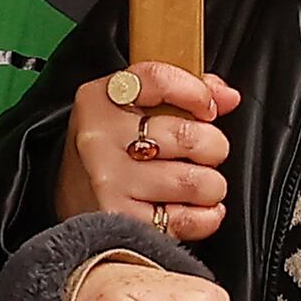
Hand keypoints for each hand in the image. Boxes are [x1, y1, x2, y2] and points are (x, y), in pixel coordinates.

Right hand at [58, 60, 240, 240]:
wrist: (72, 204)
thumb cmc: (111, 152)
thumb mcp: (131, 108)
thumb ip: (181, 91)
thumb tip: (228, 97)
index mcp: (100, 101)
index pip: (159, 80)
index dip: (197, 93)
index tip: (208, 107)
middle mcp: (100, 140)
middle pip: (190, 136)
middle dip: (214, 147)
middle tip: (204, 154)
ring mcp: (109, 182)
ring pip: (196, 182)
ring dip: (211, 186)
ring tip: (197, 184)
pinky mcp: (122, 220)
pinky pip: (188, 220)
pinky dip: (205, 217)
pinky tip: (193, 209)